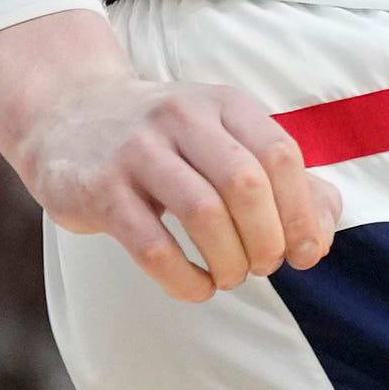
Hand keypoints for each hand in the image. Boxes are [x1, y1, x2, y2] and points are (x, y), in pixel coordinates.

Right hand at [0, 20, 338, 301]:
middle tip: (264, 266)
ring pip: (202, 213)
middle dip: (268, 240)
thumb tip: (321, 234)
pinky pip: (152, 246)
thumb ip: (283, 182)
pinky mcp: (99, 190)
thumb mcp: (225, 139)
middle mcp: (180, 117)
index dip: (302, 214)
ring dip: (230, 261)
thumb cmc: (165, 140)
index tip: (304, 252)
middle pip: (246, 184)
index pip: (281, 155)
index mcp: (222, 103)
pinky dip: (185, 279)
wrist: (67, 116)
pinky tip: (197, 286)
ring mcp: (136, 151)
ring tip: (230, 276)